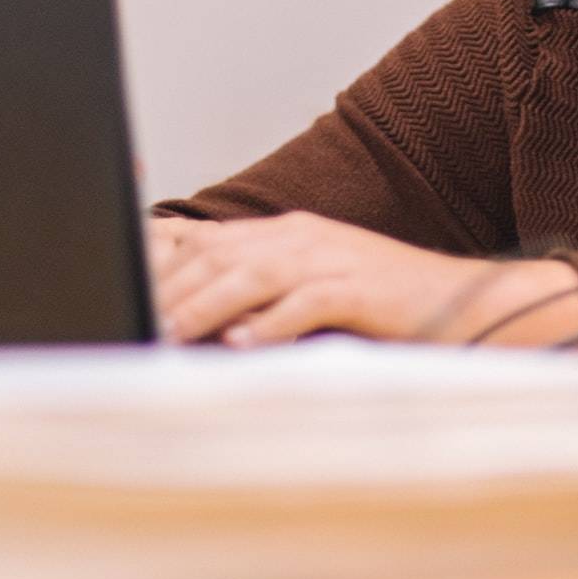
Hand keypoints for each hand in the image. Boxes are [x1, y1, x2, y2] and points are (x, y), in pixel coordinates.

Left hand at [147, 211, 577, 347]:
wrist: (460, 301)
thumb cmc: (381, 307)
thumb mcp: (310, 291)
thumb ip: (257, 297)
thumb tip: (198, 327)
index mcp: (286, 234)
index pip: (206, 239)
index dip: (157, 260)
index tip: (117, 288)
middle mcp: (303, 237)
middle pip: (220, 256)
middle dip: (171, 290)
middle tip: (133, 322)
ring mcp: (334, 257)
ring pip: (255, 274)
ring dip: (208, 307)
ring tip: (171, 335)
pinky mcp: (362, 285)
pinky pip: (310, 300)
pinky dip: (274, 322)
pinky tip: (245, 344)